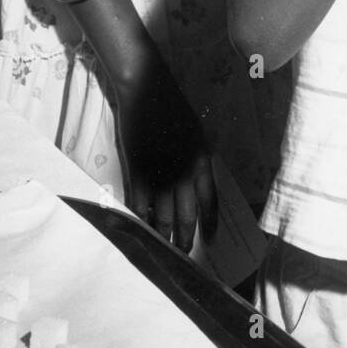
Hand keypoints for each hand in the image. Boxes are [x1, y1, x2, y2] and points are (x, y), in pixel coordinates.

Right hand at [113, 64, 216, 251]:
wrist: (147, 90)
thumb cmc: (173, 108)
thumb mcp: (197, 134)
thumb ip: (198, 160)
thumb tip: (198, 182)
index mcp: (203, 163)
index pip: (210, 202)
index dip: (209, 225)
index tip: (209, 241)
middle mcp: (184, 175)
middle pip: (187, 217)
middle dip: (185, 240)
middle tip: (182, 257)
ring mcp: (160, 176)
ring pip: (162, 218)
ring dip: (162, 238)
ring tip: (162, 253)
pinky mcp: (137, 174)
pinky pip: (138, 207)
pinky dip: (139, 222)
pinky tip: (139, 233)